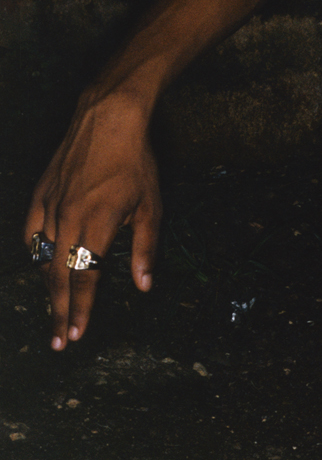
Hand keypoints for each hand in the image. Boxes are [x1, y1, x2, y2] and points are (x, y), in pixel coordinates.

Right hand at [23, 93, 161, 349]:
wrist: (107, 118)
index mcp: (96, 224)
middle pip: (59, 276)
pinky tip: (41, 265)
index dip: (80, 309)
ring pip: (43, 257)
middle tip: (59, 341)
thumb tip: (144, 286)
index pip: (85, 278)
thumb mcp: (151, 205)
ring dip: (47, 288)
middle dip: (59, 311)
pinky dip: (34, 253)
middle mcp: (68, 219)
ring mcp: (50, 206)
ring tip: (54, 310)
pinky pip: (31, 233)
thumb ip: (145, 248)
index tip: (76, 335)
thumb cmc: (135, 161)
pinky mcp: (40, 194)